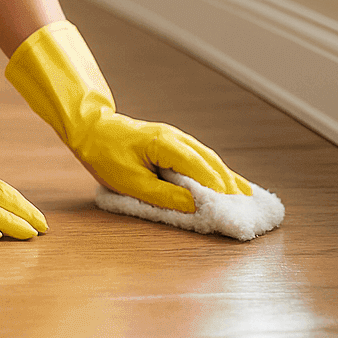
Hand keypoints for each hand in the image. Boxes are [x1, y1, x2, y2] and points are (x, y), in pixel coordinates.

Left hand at [73, 111, 248, 213]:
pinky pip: (198, 157)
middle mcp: (175, 137)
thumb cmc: (105, 155)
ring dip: (225, 177)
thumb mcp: (132, 183)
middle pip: (210, 161)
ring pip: (208, 158)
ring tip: (244, 196)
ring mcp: (174, 137)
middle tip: (247, 206)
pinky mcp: (170, 142)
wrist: (89, 130)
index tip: (233, 208)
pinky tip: (224, 180)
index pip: (200, 168)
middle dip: (229, 184)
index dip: (218, 189)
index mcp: (165, 144)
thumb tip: (195, 205)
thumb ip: (165, 195)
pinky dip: (213, 171)